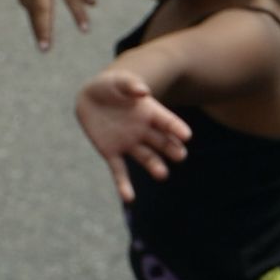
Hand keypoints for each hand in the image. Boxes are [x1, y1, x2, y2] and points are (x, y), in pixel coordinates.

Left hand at [75, 67, 190, 200]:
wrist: (91, 97)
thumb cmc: (111, 86)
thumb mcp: (119, 81)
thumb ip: (131, 85)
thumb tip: (143, 91)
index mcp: (150, 113)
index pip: (168, 122)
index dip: (177, 129)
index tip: (187, 136)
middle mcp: (144, 131)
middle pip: (162, 143)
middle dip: (171, 149)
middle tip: (180, 156)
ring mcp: (129, 143)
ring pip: (146, 158)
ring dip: (154, 166)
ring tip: (161, 174)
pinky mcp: (112, 153)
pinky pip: (119, 171)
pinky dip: (123, 185)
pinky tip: (128, 198)